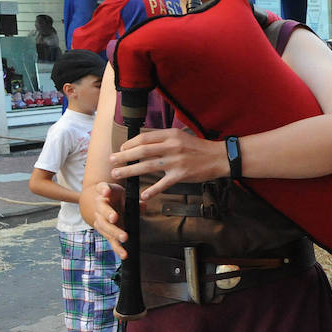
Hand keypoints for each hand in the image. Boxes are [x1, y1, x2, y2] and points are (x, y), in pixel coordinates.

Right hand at [87, 182, 128, 257]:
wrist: (104, 202)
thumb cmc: (117, 196)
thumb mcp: (126, 194)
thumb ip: (134, 200)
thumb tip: (143, 205)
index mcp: (104, 193)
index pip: (102, 188)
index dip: (104, 189)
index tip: (106, 192)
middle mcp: (99, 205)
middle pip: (101, 210)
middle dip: (108, 214)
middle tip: (115, 218)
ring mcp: (100, 219)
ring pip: (104, 226)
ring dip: (113, 232)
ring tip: (124, 238)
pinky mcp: (105, 231)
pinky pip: (110, 239)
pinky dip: (117, 248)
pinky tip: (124, 254)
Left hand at [110, 128, 225, 200]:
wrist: (220, 157)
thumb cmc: (200, 148)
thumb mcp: (181, 136)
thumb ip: (163, 139)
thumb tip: (142, 143)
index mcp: (171, 135)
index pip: (144, 138)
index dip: (129, 144)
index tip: (121, 150)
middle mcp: (172, 147)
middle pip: (141, 151)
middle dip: (123, 156)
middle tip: (111, 161)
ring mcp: (176, 161)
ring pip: (147, 166)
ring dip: (129, 171)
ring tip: (117, 174)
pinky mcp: (182, 175)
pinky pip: (163, 184)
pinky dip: (152, 190)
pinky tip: (143, 196)